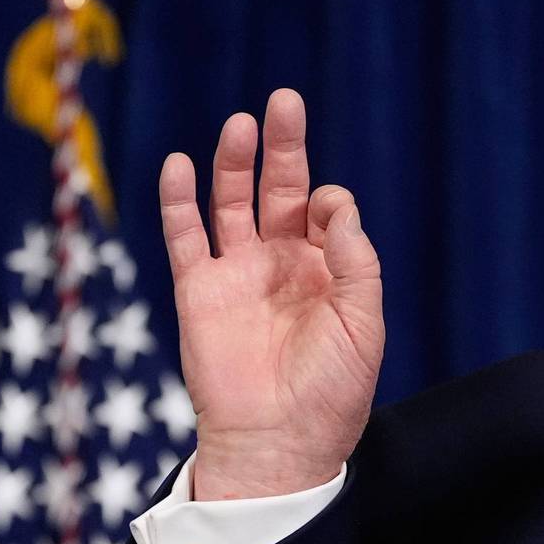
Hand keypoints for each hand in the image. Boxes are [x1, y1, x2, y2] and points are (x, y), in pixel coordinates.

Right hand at [158, 89, 383, 499]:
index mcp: (327, 269)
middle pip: (279, 189)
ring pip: (230, 203)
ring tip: (241, 124)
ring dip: (234, 162)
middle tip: (284, 102)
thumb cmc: (332, 390)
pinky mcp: (199, 290)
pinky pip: (185, 237)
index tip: (328, 217)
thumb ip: (356, 262)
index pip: (326, 209)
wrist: (279, 442)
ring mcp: (238, 272)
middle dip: (283, 146)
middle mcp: (282, 262)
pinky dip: (179, 201)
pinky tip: (182, 163)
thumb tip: (337, 203)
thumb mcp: (364, 324)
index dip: (331, 202)